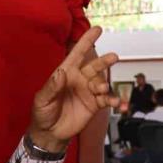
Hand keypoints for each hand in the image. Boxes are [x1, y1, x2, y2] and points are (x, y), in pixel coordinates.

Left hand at [29, 27, 118, 152]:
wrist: (50, 133)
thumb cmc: (42, 113)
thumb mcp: (42, 99)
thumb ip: (52, 87)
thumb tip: (60, 73)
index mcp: (66, 73)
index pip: (77, 54)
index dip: (87, 41)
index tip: (98, 29)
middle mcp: (79, 79)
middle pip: (94, 66)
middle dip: (104, 61)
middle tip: (113, 57)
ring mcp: (88, 92)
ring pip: (102, 83)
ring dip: (105, 85)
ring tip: (103, 89)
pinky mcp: (94, 105)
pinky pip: (107, 100)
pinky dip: (115, 101)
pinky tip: (120, 104)